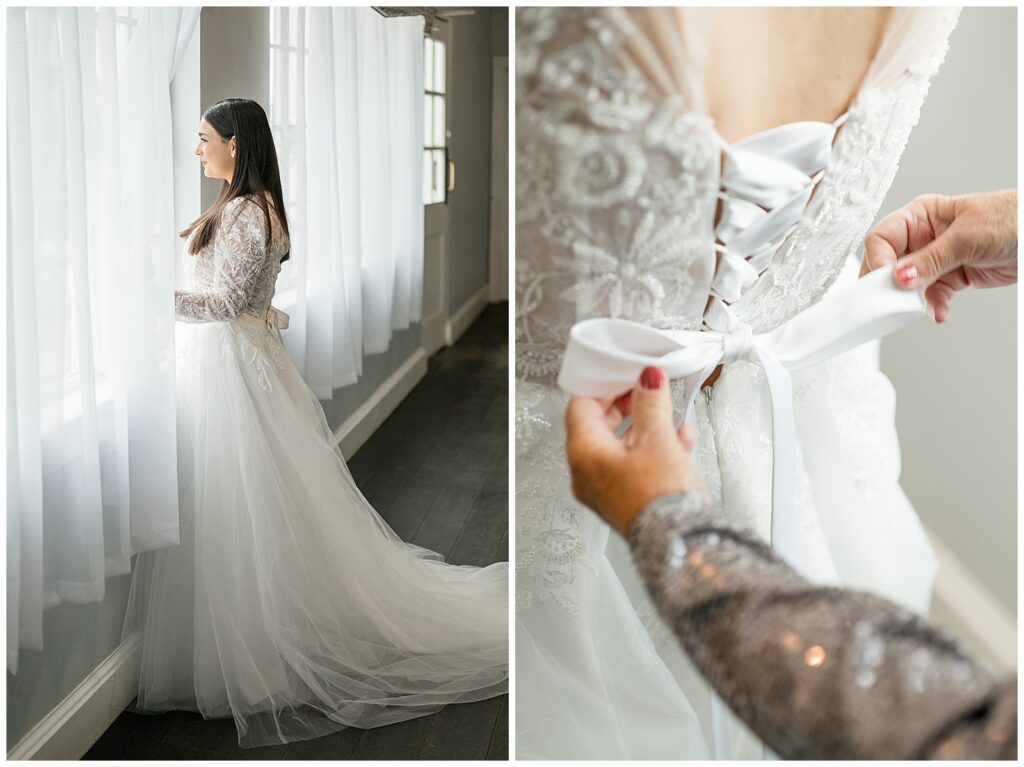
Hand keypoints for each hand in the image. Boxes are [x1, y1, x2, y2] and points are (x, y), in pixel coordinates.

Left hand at [565, 366, 707, 536]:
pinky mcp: (627, 501)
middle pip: (598, 426)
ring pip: (620, 446)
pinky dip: (653, 449)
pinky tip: (679, 440)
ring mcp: (606, 490)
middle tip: (645, 389)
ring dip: (644, 426)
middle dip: (625, 404)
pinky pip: (634, 466)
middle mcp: (588, 474)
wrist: (680, 545)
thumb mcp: (657, 440)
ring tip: (666, 412)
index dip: (603, 386)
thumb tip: (647, 381)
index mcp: (584, 454)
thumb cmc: (659, 501)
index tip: (625, 374)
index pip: (581, 406)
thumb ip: (650, 404)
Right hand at [862, 190, 1016, 322]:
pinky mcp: (951, 278)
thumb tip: (899, 277)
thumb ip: (930, 260)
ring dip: (911, 300)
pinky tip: (940, 311)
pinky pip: (932, 296)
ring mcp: (936, 259)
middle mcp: (924, 237)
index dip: (879, 260)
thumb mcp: (966, 238)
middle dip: (890, 284)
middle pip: (889, 263)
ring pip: (908, 284)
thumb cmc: (1013, 219)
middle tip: (889, 300)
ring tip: (917, 307)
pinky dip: (934, 306)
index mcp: (921, 215)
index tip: (883, 281)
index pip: (882, 238)